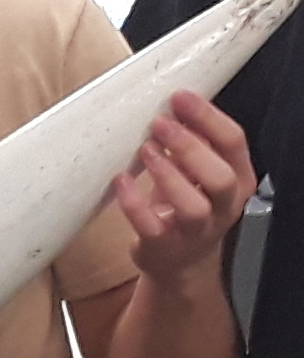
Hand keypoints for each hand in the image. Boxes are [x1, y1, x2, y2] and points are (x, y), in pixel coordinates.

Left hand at [113, 91, 255, 286]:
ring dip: (168, 174)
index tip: (180, 97)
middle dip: (189, 146)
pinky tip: (121, 181)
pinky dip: (134, 203)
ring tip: (145, 149)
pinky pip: (151, 226)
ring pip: (193, 206)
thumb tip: (171, 105)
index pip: (234, 143)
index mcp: (237, 179)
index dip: (208, 117)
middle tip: (160, 123)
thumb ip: (191, 143)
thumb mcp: (195, 172)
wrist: (176, 260)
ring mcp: (195, 231)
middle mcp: (223, 206)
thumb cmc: (185, 205)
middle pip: (220, 176)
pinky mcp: (163, 246)